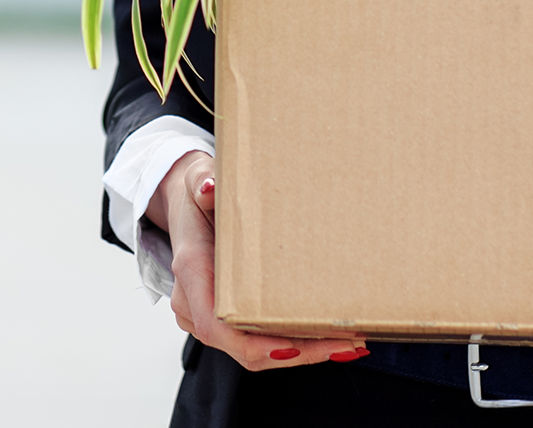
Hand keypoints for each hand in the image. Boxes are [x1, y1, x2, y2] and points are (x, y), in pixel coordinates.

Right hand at [147, 151, 367, 370]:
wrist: (185, 207)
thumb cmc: (196, 198)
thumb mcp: (198, 179)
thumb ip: (202, 182)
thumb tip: (210, 187)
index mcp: (192, 272)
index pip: (216, 326)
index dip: (253, 344)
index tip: (294, 346)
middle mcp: (194, 303)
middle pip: (243, 348)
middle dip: (296, 353)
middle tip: (344, 343)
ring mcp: (206, 316)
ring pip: (252, 351)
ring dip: (301, 352)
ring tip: (347, 343)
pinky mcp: (223, 320)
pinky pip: (255, 343)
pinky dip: (292, 344)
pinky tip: (328, 339)